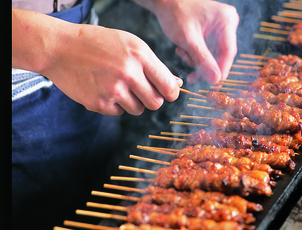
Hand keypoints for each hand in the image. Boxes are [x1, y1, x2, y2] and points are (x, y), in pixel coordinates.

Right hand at [12, 9, 182, 115]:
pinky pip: (118, 113)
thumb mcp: (130, 45)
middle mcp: (129, 73)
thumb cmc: (99, 44)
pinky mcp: (99, 103)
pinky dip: (114, 105)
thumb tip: (177, 85)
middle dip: (152, 99)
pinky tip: (103, 88)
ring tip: (118, 85)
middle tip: (141, 90)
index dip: (171, 93)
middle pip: (155, 103)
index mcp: (140, 56)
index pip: (168, 86)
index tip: (168, 93)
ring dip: (132, 102)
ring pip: (137, 110)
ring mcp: (113, 90)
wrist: (60, 48)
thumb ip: (154, 66)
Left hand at [151, 0, 238, 84]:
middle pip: (222, 54)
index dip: (222, 69)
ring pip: (214, 55)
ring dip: (198, 61)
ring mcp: (221, 28)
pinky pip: (209, 51)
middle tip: (193, 78)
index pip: (229, 51)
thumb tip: (216, 80)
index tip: (214, 84)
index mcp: (226, 20)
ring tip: (182, 54)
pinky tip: (183, 51)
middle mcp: (228, 23)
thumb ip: (203, 60)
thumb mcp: (188, 39)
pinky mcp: (214, 33)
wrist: (165, 2)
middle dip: (206, 67)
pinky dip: (196, 55)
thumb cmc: (175, 13)